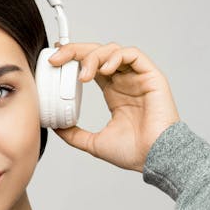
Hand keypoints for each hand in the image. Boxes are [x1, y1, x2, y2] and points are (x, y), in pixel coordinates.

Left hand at [49, 42, 180, 171]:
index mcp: (114, 92)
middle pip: (98, 53)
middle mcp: (125, 81)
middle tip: (58, 58)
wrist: (155, 158)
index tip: (54, 60)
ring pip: (113, 50)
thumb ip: (74, 134)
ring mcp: (138, 77)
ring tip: (84, 75)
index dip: (73, 58)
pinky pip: (133, 55)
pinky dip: (115, 57)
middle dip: (76, 51)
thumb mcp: (94, 143)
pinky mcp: (151, 76)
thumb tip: (55, 128)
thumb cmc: (134, 152)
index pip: (91, 66)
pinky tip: (104, 70)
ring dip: (94, 56)